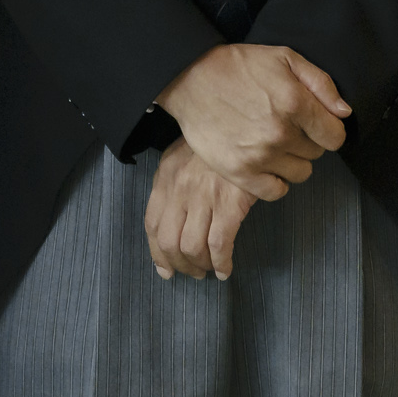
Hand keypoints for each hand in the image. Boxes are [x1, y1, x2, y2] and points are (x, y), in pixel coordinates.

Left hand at [145, 142, 257, 278]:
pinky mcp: (230, 203)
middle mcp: (180, 188)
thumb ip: (174, 181)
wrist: (246, 124)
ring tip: (209, 269)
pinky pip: (219, 245)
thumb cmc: (218, 141)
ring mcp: (204, 196)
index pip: (152, 224)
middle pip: (169, 242)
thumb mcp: (185, 153)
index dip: (157, 253)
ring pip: (192, 247)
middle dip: (179, 265)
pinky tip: (224, 269)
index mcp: (166, 176)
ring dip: (200, 266)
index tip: (165, 269)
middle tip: (192, 272)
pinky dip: (220, 263)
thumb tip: (171, 218)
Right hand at [158, 42, 348, 197]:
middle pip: (317, 154)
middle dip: (308, 140)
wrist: (192, 78)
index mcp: (295, 103)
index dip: (328, 129)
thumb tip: (344, 113)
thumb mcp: (286, 58)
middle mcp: (280, 133)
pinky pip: (276, 191)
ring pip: (300, 173)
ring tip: (274, 143)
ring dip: (293, 160)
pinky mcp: (239, 172)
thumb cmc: (239, 66)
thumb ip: (321, 84)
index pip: (335, 137)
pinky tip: (267, 163)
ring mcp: (259, 156)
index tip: (316, 124)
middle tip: (287, 126)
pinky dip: (275, 181)